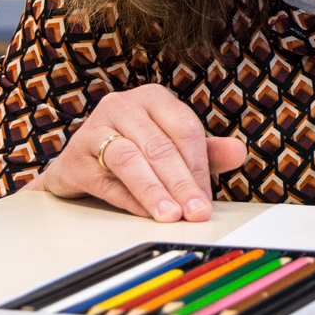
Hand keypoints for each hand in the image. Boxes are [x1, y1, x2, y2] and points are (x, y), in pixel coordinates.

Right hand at [38, 84, 247, 223]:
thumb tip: (239, 153)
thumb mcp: (172, 148)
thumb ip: (205, 152)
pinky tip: (144, 214)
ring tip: (171, 215)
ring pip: (129, 159)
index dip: (199, 166)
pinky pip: (104, 179)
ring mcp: (94, 128)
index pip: (185, 128)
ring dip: (154, 191)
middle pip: (159, 146)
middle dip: (181, 183)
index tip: (207, 199)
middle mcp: (122, 105)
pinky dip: (127, 198)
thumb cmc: (134, 151)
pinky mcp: (75, 157)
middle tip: (196, 212)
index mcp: (153, 98)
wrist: (79, 164)